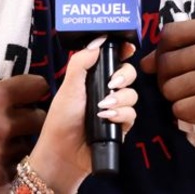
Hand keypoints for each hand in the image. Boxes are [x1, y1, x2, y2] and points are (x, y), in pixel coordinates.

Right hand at [0, 73, 48, 185]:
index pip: (38, 86)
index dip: (34, 87)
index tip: (31, 90)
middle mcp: (3, 124)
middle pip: (39, 118)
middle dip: (31, 117)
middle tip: (21, 117)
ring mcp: (0, 153)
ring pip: (27, 144)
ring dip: (19, 141)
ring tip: (3, 139)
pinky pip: (13, 167)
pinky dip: (6, 163)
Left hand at [28, 37, 137, 193]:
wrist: (63, 154)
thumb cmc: (62, 119)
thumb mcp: (69, 86)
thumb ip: (81, 62)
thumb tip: (99, 40)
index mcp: (94, 78)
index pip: (113, 59)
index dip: (123, 51)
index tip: (127, 47)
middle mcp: (107, 91)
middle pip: (128, 74)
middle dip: (124, 76)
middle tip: (113, 83)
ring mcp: (115, 109)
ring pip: (132, 94)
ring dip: (120, 99)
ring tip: (103, 107)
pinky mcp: (121, 127)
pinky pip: (132, 114)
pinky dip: (121, 114)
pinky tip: (107, 118)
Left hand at [140, 18, 194, 157]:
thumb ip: (186, 52)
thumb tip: (143, 62)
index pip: (171, 31)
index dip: (161, 51)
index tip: (169, 67)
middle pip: (167, 61)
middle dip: (166, 81)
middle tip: (183, 91)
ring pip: (171, 87)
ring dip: (178, 101)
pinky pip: (182, 108)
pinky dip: (187, 116)